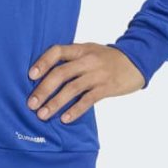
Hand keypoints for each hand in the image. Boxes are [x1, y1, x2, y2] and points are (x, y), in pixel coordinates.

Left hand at [26, 42, 145, 123]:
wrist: (136, 61)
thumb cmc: (107, 59)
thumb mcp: (89, 51)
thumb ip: (71, 60)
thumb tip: (45, 77)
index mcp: (80, 49)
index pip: (57, 51)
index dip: (43, 62)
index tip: (30, 75)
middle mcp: (87, 60)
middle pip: (61, 73)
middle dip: (44, 89)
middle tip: (31, 104)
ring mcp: (97, 74)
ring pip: (72, 88)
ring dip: (55, 102)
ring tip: (43, 115)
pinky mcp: (107, 87)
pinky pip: (88, 99)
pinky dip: (75, 109)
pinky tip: (65, 118)